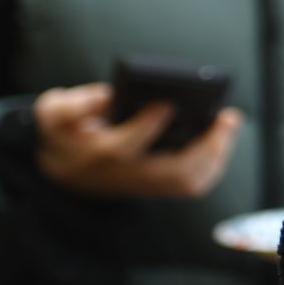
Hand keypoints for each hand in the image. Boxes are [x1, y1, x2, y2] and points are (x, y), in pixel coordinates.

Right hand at [33, 83, 242, 199]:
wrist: (64, 170)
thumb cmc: (65, 133)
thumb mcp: (54, 113)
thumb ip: (72, 105)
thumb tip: (106, 97)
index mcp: (100, 155)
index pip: (123, 147)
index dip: (146, 126)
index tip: (166, 103)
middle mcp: (127, 175)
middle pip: (172, 173)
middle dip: (205, 146)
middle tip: (228, 116)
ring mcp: (145, 184)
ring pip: (187, 182)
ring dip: (215, 155)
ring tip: (229, 123)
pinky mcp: (158, 187)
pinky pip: (192, 184)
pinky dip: (213, 163)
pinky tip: (223, 139)